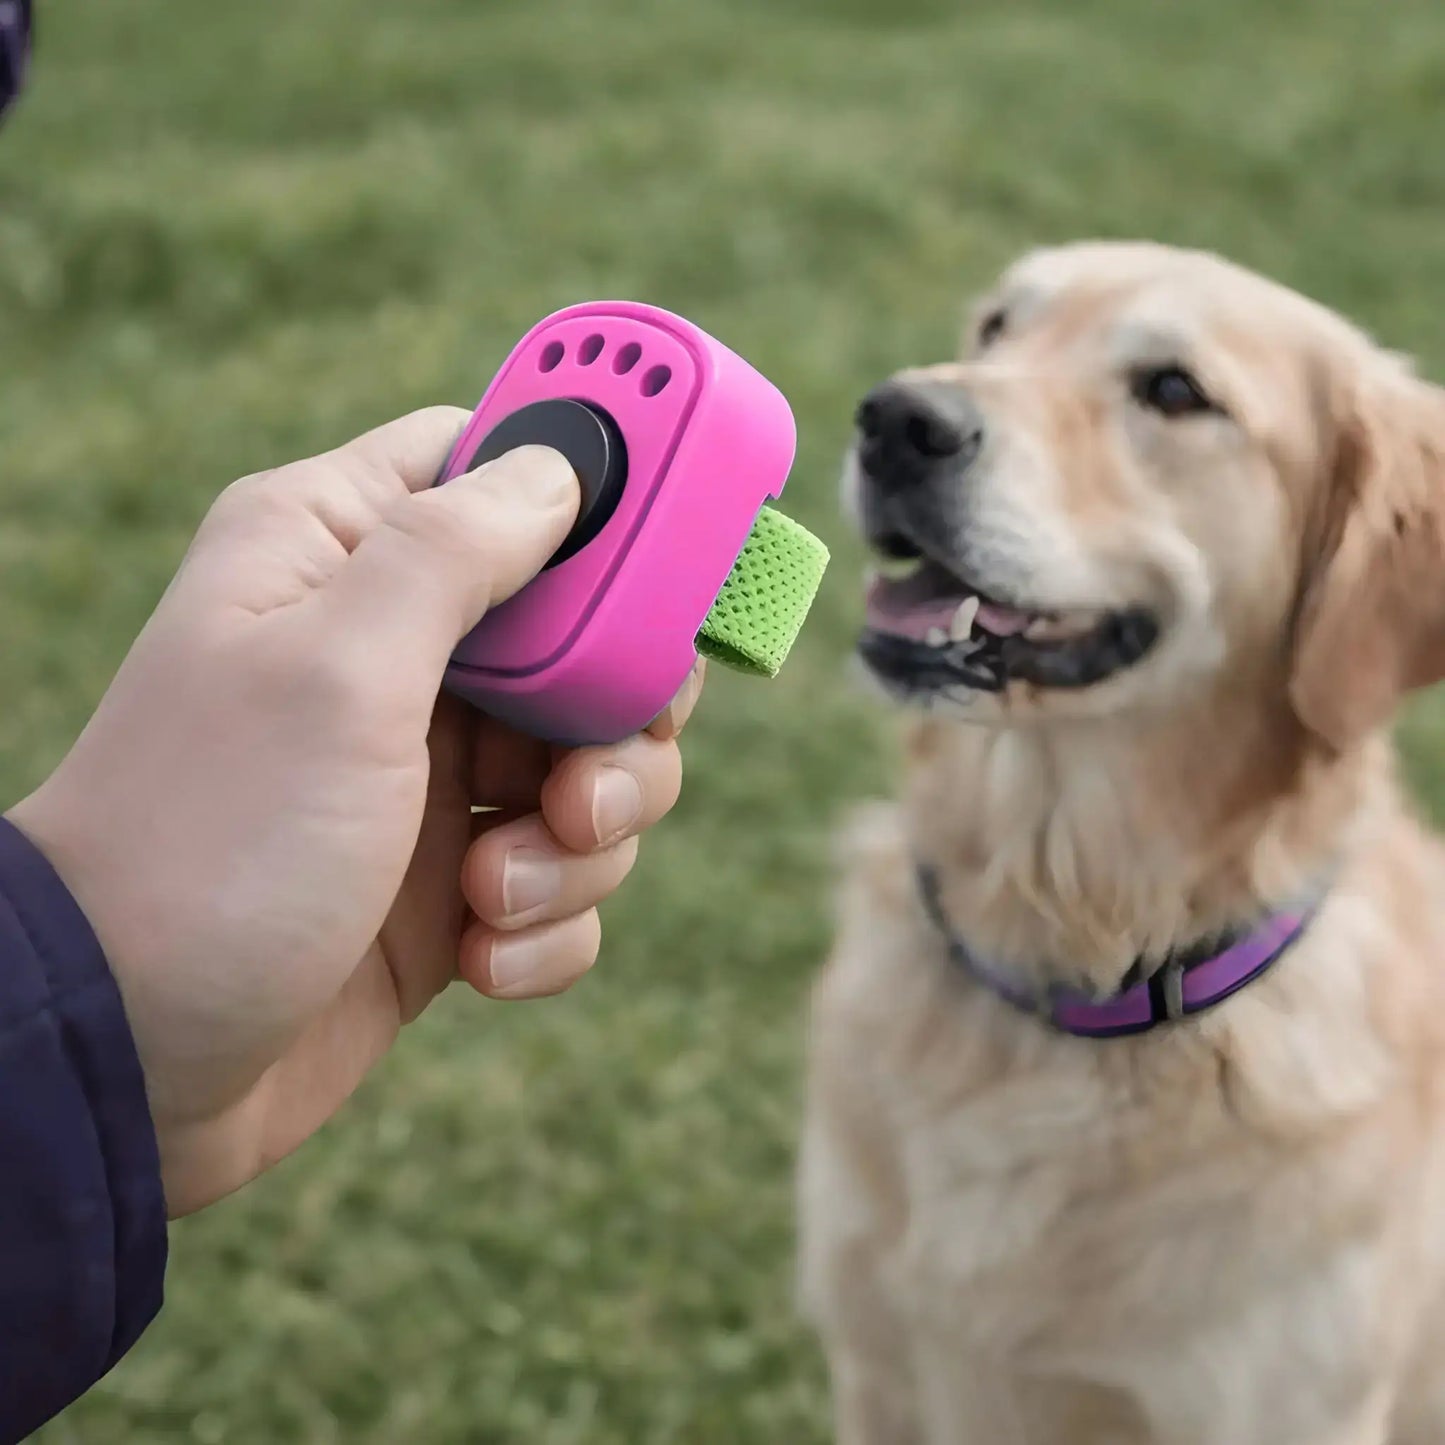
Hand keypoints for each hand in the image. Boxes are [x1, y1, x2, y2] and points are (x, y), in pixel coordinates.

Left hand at [7, 408, 703, 1216]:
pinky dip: (546, 922)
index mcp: (345, 556)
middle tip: (578, 788)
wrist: (127, 1060)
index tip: (677, 557)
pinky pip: (566, 877)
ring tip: (493, 894)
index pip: (505, 470)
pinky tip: (475, 955)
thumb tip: (564, 467)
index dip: (603, 499)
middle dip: (618, 723)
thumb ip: (457, 552)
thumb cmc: (213, 843)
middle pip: (590, 635)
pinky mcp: (453, 881)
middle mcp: (398, 654)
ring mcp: (431, 773)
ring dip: (580, 845)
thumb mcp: (337, 672)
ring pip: (597, 767)